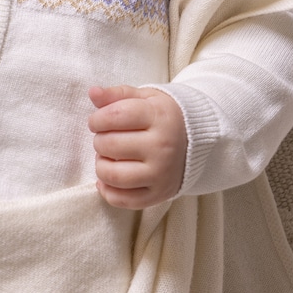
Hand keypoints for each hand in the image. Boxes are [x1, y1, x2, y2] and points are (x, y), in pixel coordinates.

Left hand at [88, 85, 187, 208]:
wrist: (199, 141)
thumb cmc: (164, 116)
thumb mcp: (145, 98)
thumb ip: (117, 94)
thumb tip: (93, 92)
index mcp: (159, 117)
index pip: (114, 116)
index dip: (97, 119)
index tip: (98, 121)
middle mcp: (163, 147)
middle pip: (110, 145)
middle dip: (99, 141)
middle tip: (106, 138)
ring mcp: (162, 173)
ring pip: (113, 176)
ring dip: (101, 166)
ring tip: (107, 158)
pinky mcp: (160, 194)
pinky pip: (123, 200)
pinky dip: (108, 191)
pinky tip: (108, 179)